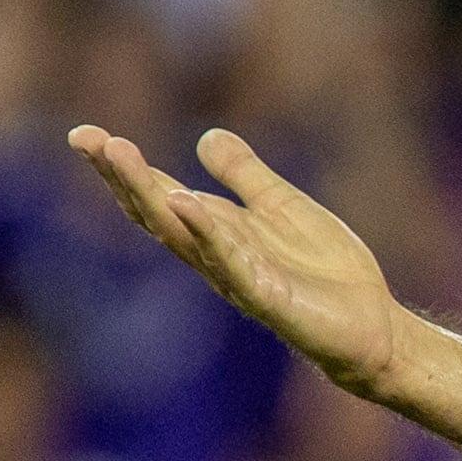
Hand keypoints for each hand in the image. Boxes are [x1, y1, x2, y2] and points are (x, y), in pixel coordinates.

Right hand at [67, 125, 410, 396]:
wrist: (374, 326)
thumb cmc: (327, 273)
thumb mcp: (283, 207)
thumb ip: (245, 176)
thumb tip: (207, 136)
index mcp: (216, 231)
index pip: (159, 195)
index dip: (122, 168)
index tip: (86, 135)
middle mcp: (216, 255)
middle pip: (157, 212)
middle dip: (122, 176)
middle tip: (88, 138)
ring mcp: (238, 278)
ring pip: (182, 234)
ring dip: (151, 194)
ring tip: (121, 155)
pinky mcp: (269, 299)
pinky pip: (232, 263)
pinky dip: (208, 234)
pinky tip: (186, 203)